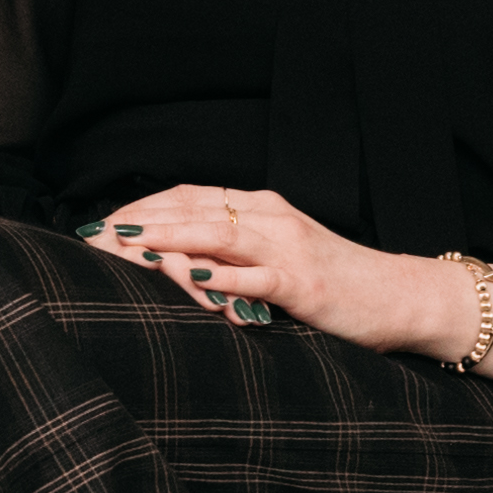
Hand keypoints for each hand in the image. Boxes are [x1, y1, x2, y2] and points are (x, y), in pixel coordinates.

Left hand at [83, 184, 458, 357]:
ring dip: (168, 238)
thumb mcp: (277, 255)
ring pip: (217, 233)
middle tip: (94, 235)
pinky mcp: (302, 282)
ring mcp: (286, 247)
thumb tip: (177, 259)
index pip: (187, 196)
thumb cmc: (333, 281)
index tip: (101, 223)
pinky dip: (223, 277)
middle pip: (191, 208)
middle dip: (140, 220)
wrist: (398, 296)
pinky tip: (193, 279)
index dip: (142, 207)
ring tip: (126, 244)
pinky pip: (256, 276)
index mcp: (259, 206)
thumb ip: (234, 250)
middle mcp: (269, 216)